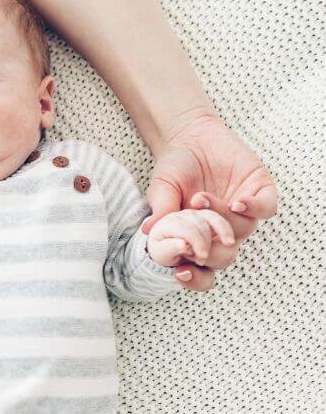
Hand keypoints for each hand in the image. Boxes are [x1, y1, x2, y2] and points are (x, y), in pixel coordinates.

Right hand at [141, 115, 277, 290]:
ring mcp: (242, 212)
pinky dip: (254, 208)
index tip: (181, 272)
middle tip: (192, 230)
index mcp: (198, 239)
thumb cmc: (173, 168)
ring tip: (199, 198)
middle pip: (225, 257)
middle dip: (209, 247)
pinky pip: (266, 209)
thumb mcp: (161, 190)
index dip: (195, 279)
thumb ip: (160, 211)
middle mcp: (222, 231)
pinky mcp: (259, 190)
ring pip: (242, 231)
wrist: (190, 135)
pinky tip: (238, 201)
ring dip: (220, 218)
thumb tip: (148, 232)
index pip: (202, 271)